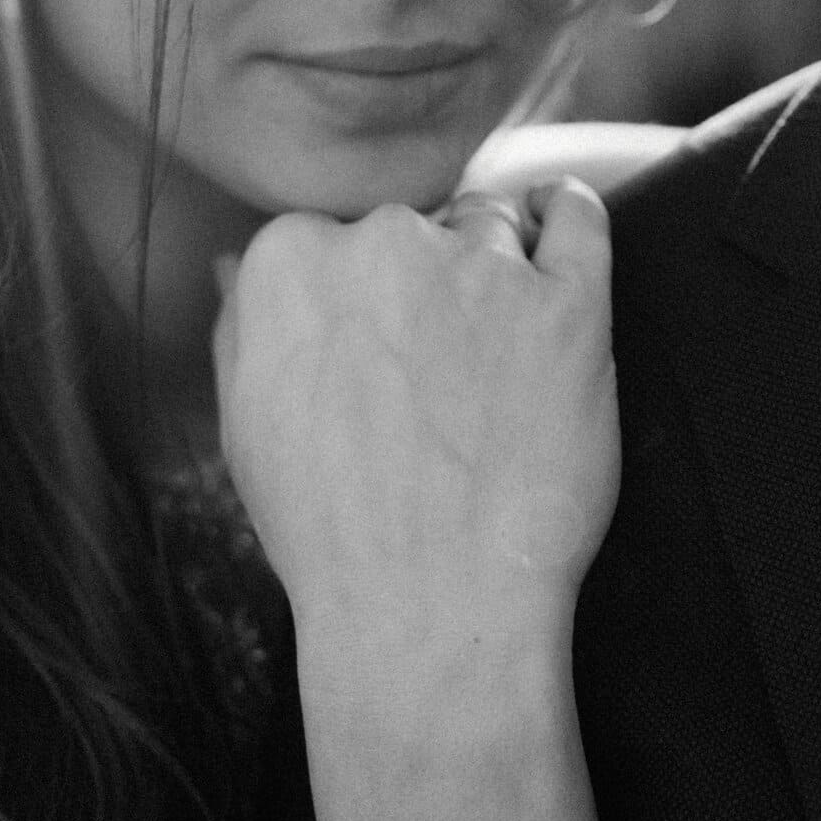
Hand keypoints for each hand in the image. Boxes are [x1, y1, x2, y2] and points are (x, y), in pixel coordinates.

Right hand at [213, 180, 617, 732]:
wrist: (429, 608)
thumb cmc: (329, 530)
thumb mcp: (245, 424)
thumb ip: (243, 324)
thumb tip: (240, 263)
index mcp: (288, 260)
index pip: (331, 235)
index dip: (355, 296)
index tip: (372, 349)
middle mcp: (382, 240)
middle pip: (410, 225)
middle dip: (419, 282)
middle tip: (431, 373)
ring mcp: (481, 266)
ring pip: (489, 223)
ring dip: (490, 267)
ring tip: (493, 354)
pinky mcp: (569, 301)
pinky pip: (579, 216)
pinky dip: (567, 212)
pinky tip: (556, 226)